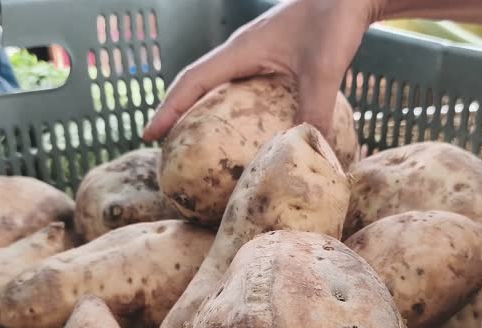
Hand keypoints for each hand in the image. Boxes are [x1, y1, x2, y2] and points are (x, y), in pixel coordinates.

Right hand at [142, 0, 375, 141]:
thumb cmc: (333, 20)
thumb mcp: (324, 70)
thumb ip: (315, 111)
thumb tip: (311, 152)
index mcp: (241, 51)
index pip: (192, 81)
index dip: (168, 108)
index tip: (148, 134)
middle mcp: (242, 50)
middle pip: (196, 82)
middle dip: (176, 110)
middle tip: (165, 142)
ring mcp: (257, 50)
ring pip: (217, 81)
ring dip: (201, 105)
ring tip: (194, 136)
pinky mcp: (274, 52)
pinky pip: (240, 81)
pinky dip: (230, 102)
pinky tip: (242, 122)